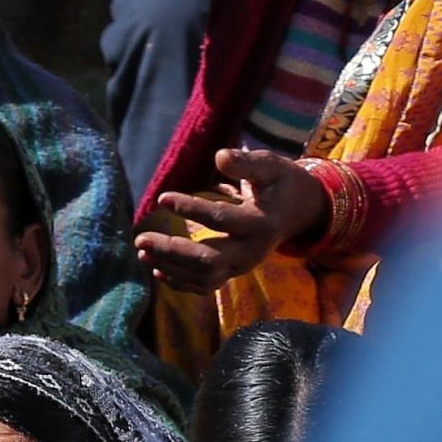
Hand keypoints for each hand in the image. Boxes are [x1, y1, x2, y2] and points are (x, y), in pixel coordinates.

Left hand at [134, 148, 327, 292]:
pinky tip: (157, 270)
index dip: (191, 209)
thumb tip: (220, 156)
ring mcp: (243, 266)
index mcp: (261, 224)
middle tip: (141, 238)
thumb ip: (247, 163)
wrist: (301, 211)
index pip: (221, 220)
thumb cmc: (282, 183)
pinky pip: (206, 285)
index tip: (162, 198)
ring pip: (204, 277)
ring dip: (171, 267)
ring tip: (143, 251)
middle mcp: (252, 252)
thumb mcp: (272, 166)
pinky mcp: (235, 272)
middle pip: (208, 260)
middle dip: (172, 251)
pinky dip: (181, 281)